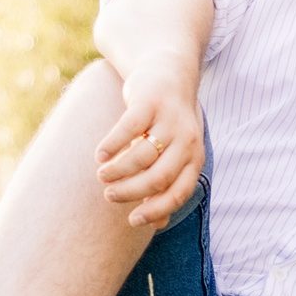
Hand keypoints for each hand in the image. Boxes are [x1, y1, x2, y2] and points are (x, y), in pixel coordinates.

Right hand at [94, 56, 204, 228]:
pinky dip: (111, 145)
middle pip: (157, 178)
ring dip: (117, 170)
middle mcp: (188, 140)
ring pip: (141, 156)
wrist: (169, 72)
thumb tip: (159, 224)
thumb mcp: (177, 153)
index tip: (132, 220)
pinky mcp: (150, 102)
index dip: (155, 211)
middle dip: (130, 192)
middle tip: (110, 195)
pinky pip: (128, 129)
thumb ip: (169, 184)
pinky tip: (100, 154)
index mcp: (195, 157)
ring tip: (102, 174)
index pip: (178, 193)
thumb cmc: (169, 121)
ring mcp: (169, 119)